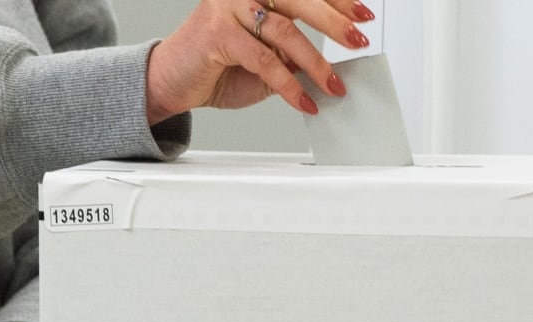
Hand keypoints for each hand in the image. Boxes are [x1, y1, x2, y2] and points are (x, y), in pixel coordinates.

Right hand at [146, 0, 374, 123]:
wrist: (169, 83)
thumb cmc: (213, 68)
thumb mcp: (264, 61)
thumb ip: (291, 56)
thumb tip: (329, 63)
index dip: (335, 0)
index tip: (362, 14)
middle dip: (334, 20)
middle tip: (357, 39)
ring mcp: (228, 8)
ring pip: (285, 33)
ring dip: (316, 63)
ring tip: (333, 84)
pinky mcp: (218, 34)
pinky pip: (265, 61)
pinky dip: (289, 85)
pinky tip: (304, 101)